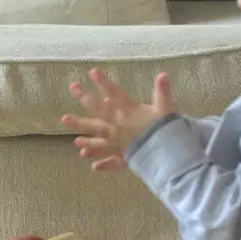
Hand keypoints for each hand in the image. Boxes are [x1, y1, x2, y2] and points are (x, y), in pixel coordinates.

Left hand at [62, 70, 177, 171]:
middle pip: (99, 111)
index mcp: (128, 111)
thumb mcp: (167, 108)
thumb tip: (163, 75)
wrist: (167, 155)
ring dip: (87, 140)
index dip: (104, 82)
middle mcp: (118, 126)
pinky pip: (111, 161)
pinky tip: (93, 167)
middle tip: (73, 88)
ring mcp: (118, 143)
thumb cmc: (167, 130)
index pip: (115, 93)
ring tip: (75, 141)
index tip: (92, 71)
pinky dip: (103, 164)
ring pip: (99, 139)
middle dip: (85, 98)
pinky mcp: (123, 158)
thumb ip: (162, 92)